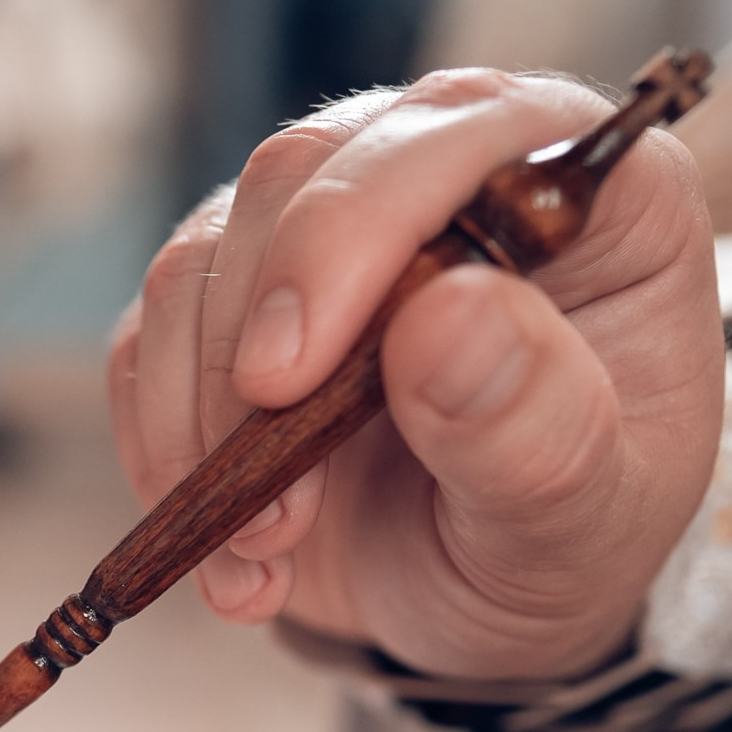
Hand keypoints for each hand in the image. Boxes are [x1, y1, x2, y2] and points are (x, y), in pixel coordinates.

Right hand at [110, 70, 724, 679]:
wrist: (486, 602)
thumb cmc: (564, 543)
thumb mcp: (582, 524)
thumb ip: (537, 427)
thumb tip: (452, 311)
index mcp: (582, 194)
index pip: (458, 130)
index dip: (355, 229)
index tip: (285, 378)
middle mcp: (443, 176)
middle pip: (297, 178)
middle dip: (253, 353)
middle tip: (275, 515)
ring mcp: (324, 231)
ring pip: (198, 262)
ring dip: (203, 426)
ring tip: (269, 551)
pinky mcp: (231, 299)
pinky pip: (148, 343)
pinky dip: (164, 455)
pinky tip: (233, 554)